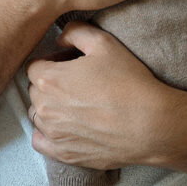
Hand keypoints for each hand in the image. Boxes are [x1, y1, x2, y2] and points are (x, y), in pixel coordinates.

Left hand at [26, 21, 173, 170]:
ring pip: (38, 115)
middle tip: (77, 84)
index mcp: (48, 79)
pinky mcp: (64, 153)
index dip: (51, 63)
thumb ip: (75, 32)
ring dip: (50, 108)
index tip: (69, 65)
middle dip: (50, 84)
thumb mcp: (104, 43)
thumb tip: (59, 39)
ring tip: (77, 106)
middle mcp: (44, 107)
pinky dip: (48, 134)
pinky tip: (67, 127)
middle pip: (35, 90)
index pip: (34, 67)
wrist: (153, 125)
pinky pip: (40, 141)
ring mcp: (53, 133)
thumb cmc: (129, 82)